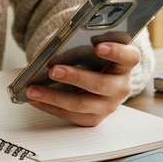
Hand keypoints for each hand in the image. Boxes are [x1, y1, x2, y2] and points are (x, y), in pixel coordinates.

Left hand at [24, 41, 140, 126]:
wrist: (97, 76)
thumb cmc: (93, 57)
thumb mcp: (91, 46)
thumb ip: (81, 43)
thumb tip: (55, 51)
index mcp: (125, 64)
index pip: (130, 57)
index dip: (117, 52)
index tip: (99, 47)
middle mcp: (121, 87)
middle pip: (101, 84)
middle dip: (75, 77)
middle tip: (53, 70)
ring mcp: (109, 105)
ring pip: (82, 104)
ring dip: (54, 97)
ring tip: (32, 89)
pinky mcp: (94, 118)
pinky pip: (71, 116)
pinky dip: (49, 107)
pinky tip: (33, 99)